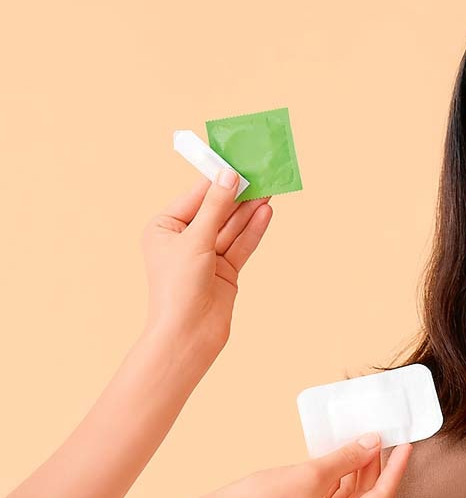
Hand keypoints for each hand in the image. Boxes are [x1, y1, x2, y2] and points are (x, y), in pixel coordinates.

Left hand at [141, 170, 273, 349]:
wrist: (188, 334)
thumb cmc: (178, 287)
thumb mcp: (196, 240)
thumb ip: (215, 207)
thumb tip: (229, 176)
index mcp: (164, 228)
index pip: (194, 197)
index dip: (216, 180)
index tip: (236, 163)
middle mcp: (185, 240)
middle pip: (216, 210)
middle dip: (238, 195)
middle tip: (260, 173)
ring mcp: (206, 256)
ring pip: (232, 227)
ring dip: (249, 210)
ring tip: (269, 189)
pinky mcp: (225, 270)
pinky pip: (241, 244)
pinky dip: (253, 230)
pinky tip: (266, 212)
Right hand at [218, 434, 411, 497]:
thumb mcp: (314, 472)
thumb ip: (349, 457)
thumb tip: (374, 443)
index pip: (381, 497)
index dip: (396, 468)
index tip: (407, 445)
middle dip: (375, 467)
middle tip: (383, 438)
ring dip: (358, 472)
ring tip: (364, 443)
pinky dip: (341, 481)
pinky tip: (343, 458)